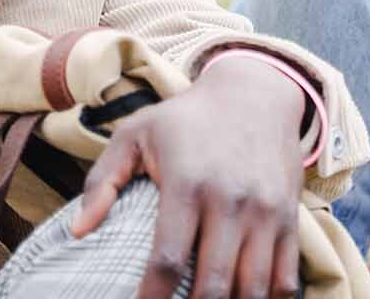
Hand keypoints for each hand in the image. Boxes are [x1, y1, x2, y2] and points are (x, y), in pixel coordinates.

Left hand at [71, 54, 307, 298]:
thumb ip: (101, 182)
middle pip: (213, 285)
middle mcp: (231, 202)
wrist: (256, 92)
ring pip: (253, 288)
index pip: (168, 260)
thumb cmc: (187, 118)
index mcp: (188, 185)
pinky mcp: (290, 217)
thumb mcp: (135, 133)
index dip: (151, 297)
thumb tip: (79, 232)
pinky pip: (286, 277)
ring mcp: (267, 212)